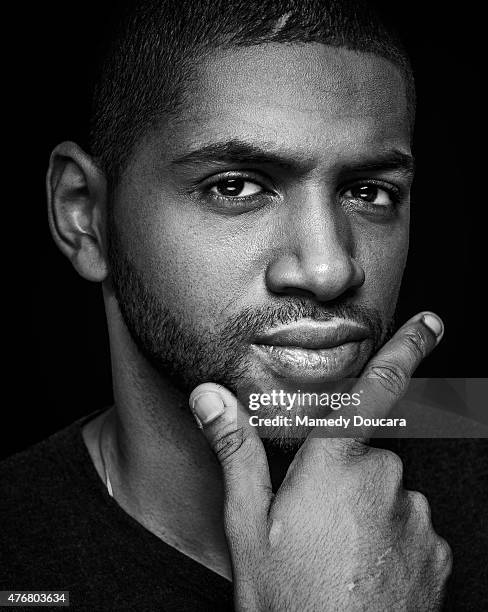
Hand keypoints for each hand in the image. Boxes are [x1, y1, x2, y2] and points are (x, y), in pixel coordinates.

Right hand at [189, 312, 451, 610]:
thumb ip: (236, 451)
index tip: (431, 323)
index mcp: (336, 465)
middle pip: (366, 457)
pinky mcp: (437, 552)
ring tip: (335, 553)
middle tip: (313, 522)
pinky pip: (410, 527)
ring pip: (388, 493)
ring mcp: (416, 519)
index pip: (375, 391)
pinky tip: (364, 570)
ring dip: (366, 510)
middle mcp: (386, 482)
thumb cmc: (290, 599)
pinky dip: (389, 539)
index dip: (406, 350)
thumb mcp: (249, 525)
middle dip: (343, 475)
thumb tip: (211, 396)